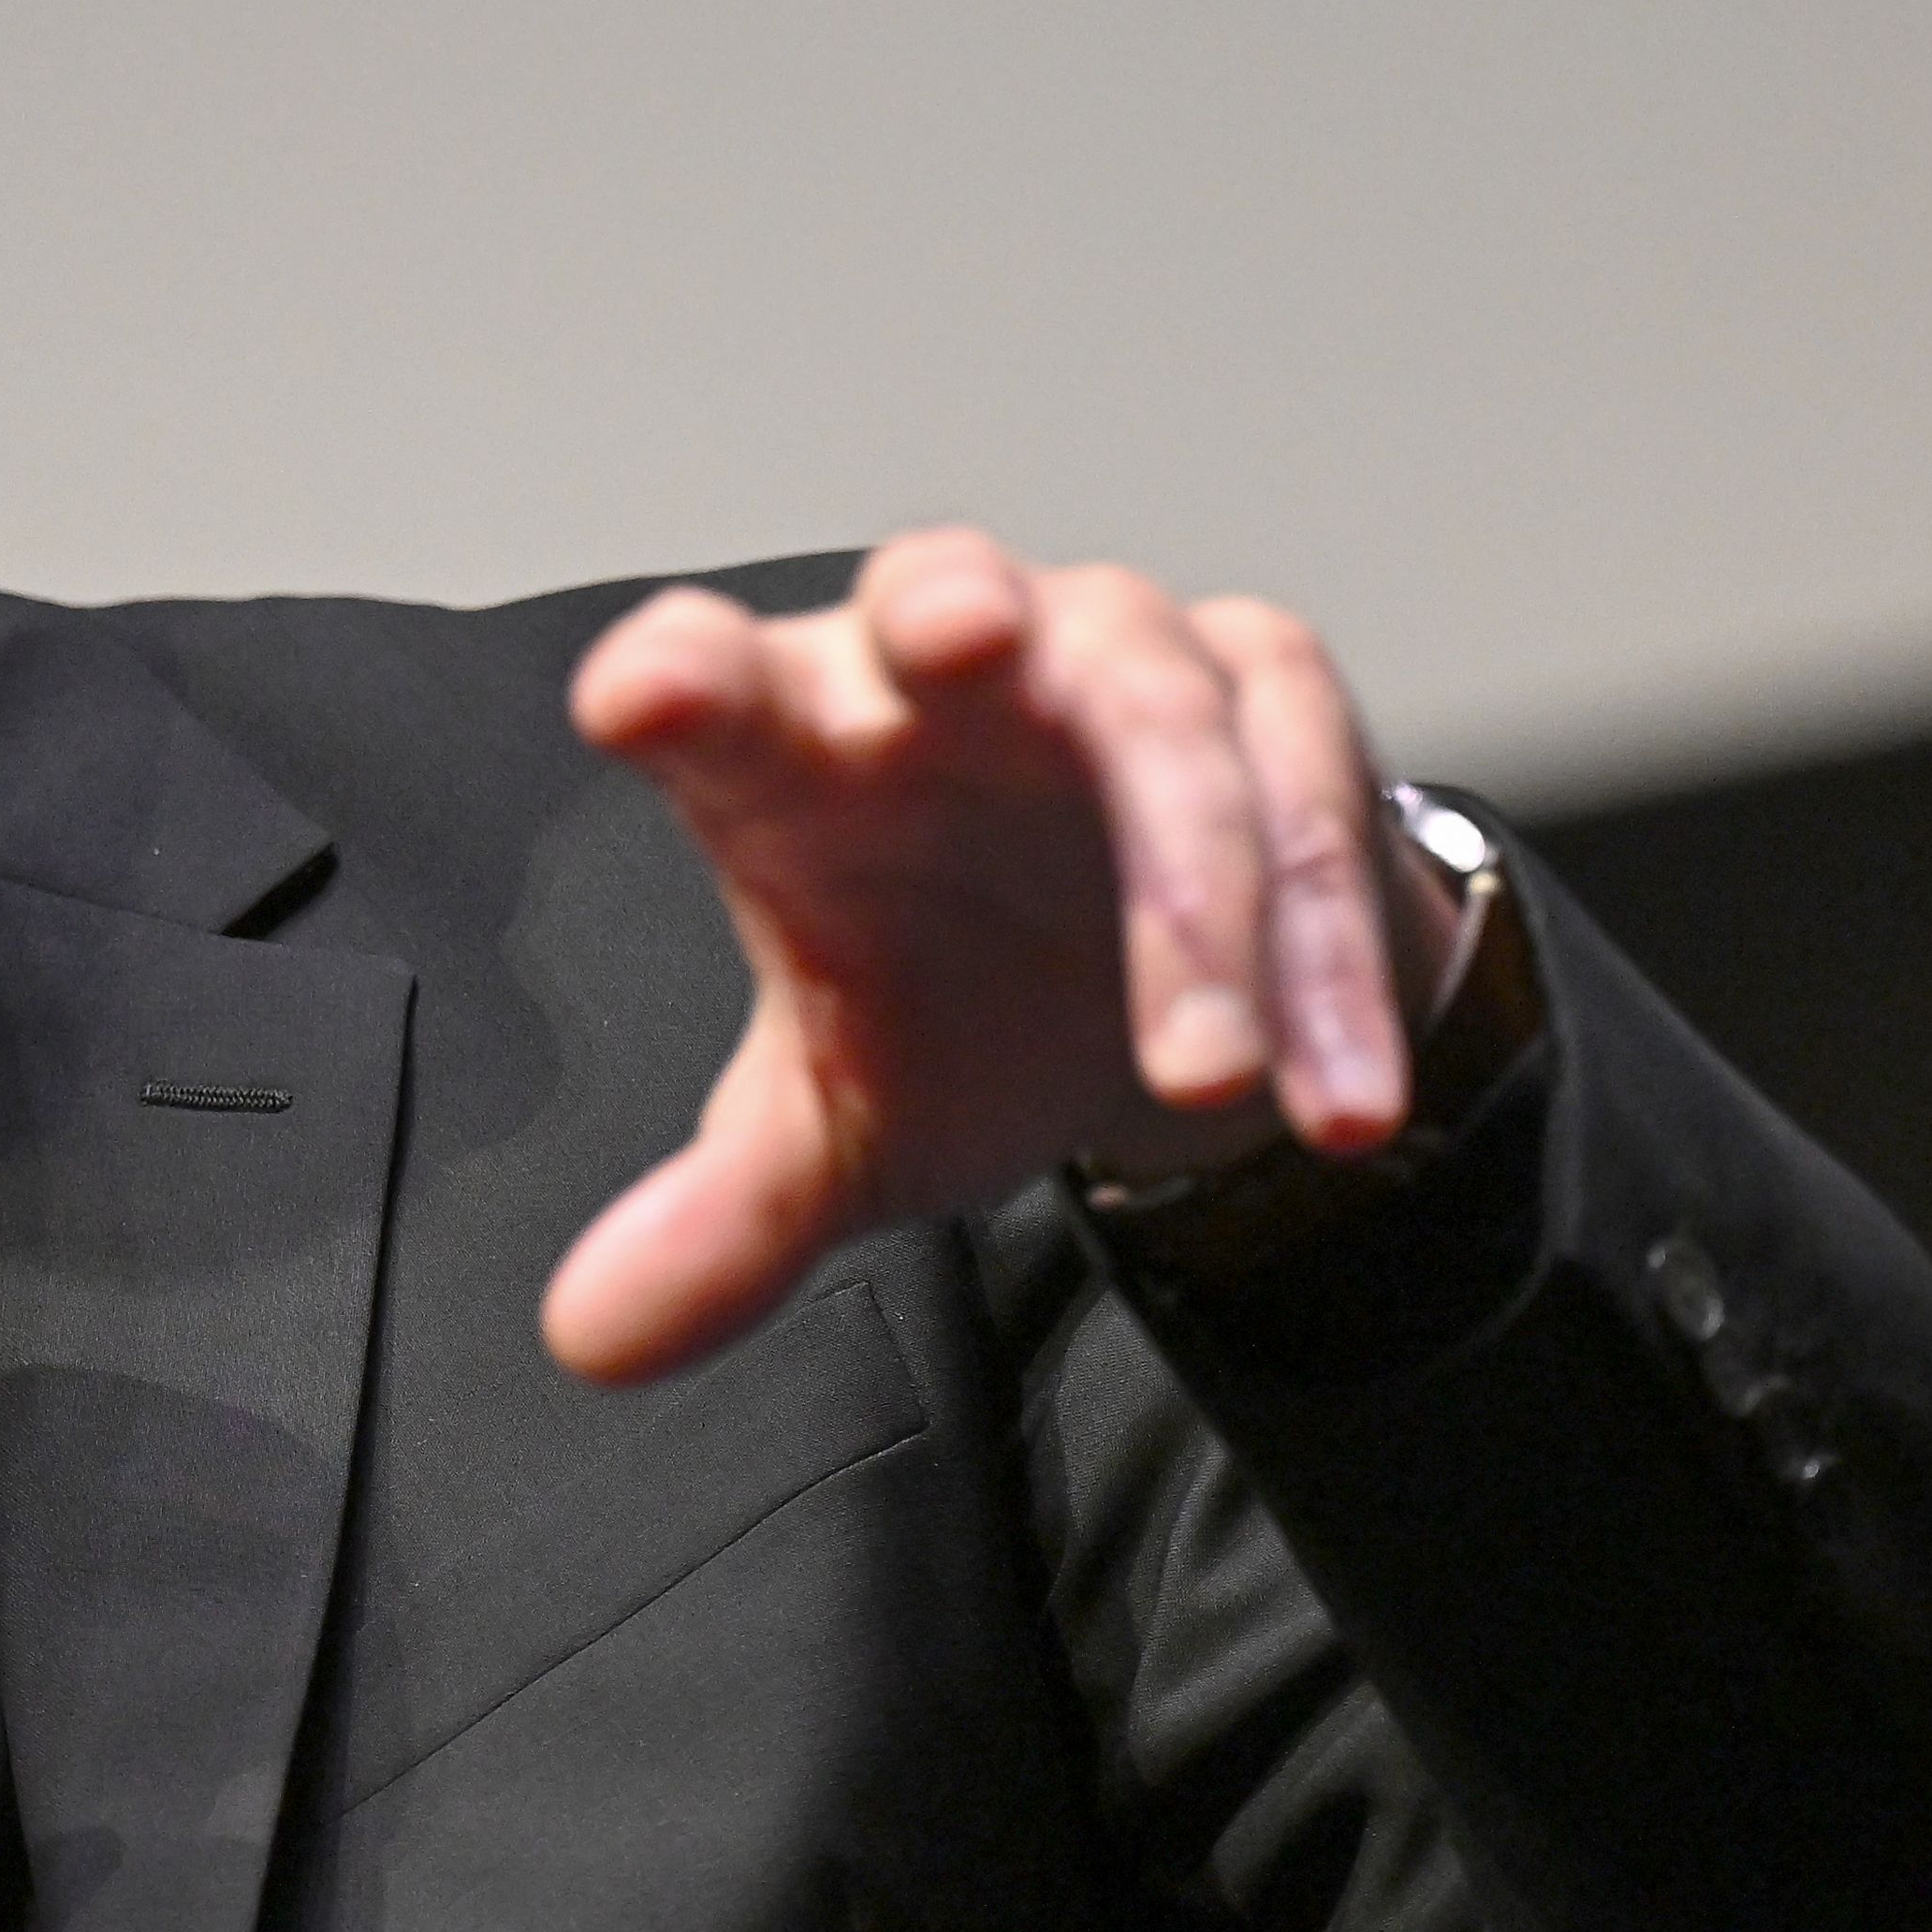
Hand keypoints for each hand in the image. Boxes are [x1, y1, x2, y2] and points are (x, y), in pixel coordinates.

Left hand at [542, 529, 1436, 1384]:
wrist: (1161, 997)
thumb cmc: (956, 1002)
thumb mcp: (843, 1128)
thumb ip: (729, 1221)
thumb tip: (595, 1338)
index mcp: (799, 749)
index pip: (714, 683)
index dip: (680, 678)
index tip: (641, 701)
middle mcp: (949, 670)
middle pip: (940, 593)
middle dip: (952, 607)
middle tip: (956, 642)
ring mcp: (1118, 661)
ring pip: (1157, 724)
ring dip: (1193, 899)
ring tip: (1201, 1078)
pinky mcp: (1271, 698)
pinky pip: (1310, 806)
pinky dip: (1327, 963)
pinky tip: (1336, 1103)